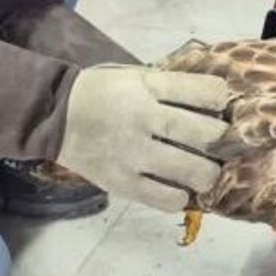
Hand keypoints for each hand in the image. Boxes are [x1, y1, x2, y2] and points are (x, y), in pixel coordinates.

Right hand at [55, 64, 229, 212]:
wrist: (55, 115)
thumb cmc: (102, 92)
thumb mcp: (135, 77)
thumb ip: (170, 87)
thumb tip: (214, 100)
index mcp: (148, 88)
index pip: (203, 92)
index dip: (220, 99)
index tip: (220, 105)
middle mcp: (144, 119)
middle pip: (205, 135)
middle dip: (221, 140)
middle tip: (219, 144)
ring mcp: (133, 154)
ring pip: (191, 171)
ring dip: (208, 173)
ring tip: (204, 171)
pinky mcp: (122, 183)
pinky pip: (166, 199)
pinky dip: (180, 196)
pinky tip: (178, 188)